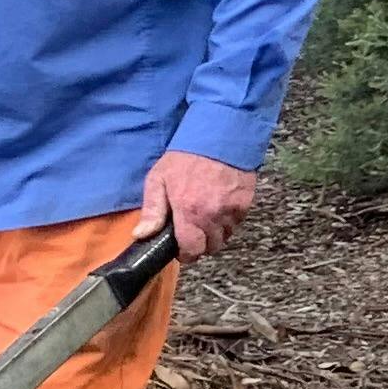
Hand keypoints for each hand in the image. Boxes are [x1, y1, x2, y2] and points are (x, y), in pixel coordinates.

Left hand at [138, 150, 262, 261]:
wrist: (221, 135)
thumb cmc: (187, 156)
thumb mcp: (158, 179)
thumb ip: (152, 210)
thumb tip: (142, 235)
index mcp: (190, 212)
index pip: (192, 250)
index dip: (185, 253)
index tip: (180, 248)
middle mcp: (213, 216)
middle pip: (211, 248)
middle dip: (200, 244)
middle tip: (191, 232)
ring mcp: (232, 210)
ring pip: (225, 237)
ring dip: (215, 234)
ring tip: (205, 219)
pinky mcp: (245, 203)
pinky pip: (236, 223)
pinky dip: (228, 221)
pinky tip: (218, 208)